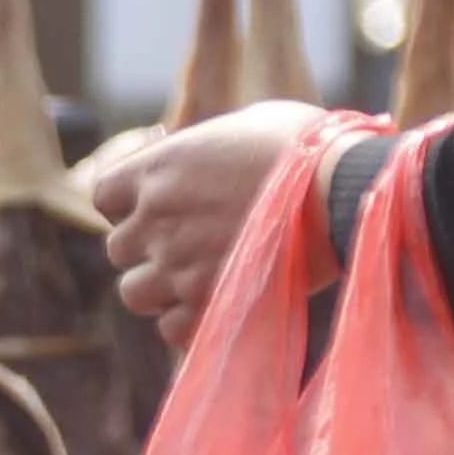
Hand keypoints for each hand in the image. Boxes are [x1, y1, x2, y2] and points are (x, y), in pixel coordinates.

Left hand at [82, 103, 330, 332]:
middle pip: (120, 250)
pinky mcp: (206, 305)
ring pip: (136, 293)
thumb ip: (208, 149)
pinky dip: (190, 324)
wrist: (347, 190)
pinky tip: (221, 306)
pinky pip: (171, 329)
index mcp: (156, 171)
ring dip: (162, 291)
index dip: (131, 207)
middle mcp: (154, 218)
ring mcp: (176, 265)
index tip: (162, 210)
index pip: (105, 197)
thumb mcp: (246, 125)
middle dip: (150, 251)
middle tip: (192, 248)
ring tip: (204, 281)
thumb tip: (205, 159)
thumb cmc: (309, 148)